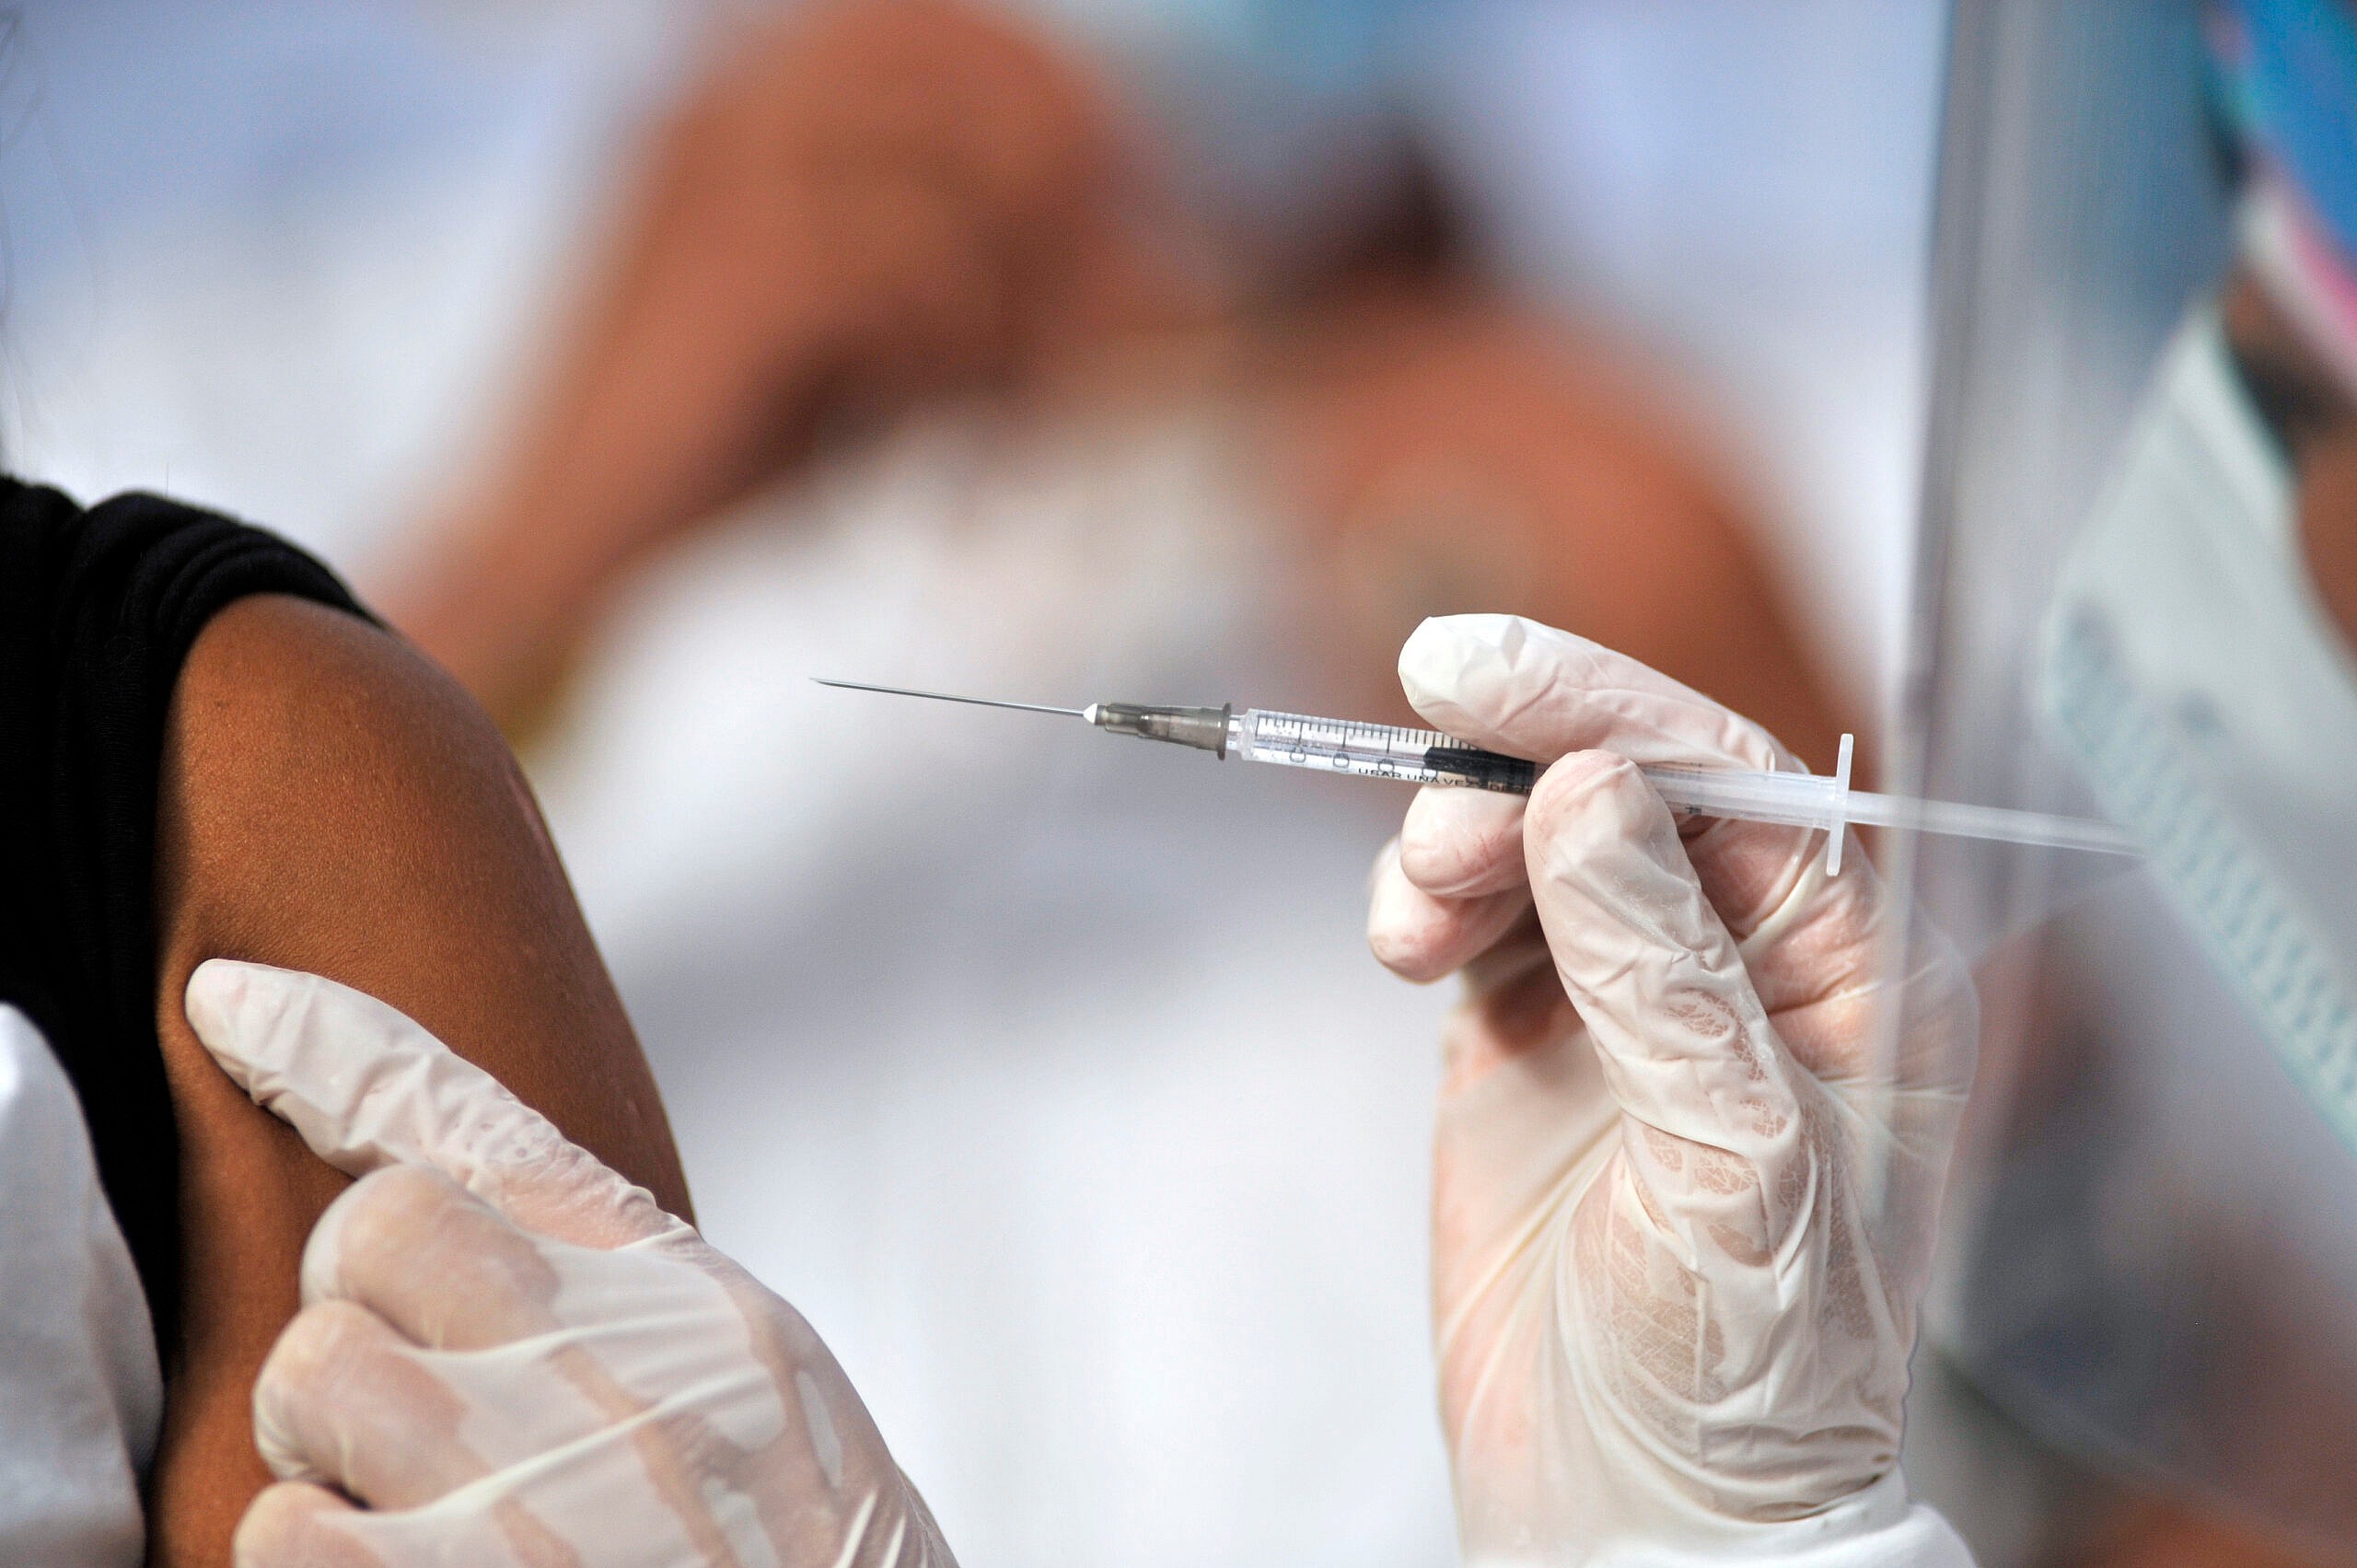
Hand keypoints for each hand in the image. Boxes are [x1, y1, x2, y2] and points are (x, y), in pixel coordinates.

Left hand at [184, 959, 950, 1567]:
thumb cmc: (806, 1562)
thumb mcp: (763, 1399)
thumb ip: (632, 1303)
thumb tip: (472, 1234)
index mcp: (693, 1307)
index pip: (490, 1130)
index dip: (338, 1046)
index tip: (231, 1001)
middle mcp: (609, 1372)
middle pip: (373, 1230)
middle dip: (359, 1306)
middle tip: (406, 1403)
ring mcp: (522, 1494)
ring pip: (309, 1375)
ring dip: (329, 1455)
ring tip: (416, 1518)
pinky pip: (281, 1537)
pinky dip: (319, 1564)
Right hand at [397, 0, 1197, 725]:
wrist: (585, 533)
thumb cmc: (751, 430)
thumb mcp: (904, 327)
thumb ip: (1012, 274)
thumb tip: (1181, 279)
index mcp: (768, 68)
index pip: (969, 28)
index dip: (1080, 106)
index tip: (1147, 209)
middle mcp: (739, 79)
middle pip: (983, 76)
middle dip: (1070, 199)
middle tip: (1112, 321)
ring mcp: (723, 153)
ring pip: (960, 168)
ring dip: (1017, 290)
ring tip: (1002, 394)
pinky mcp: (725, 252)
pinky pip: (908, 261)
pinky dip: (948, 344)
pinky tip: (926, 412)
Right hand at [1366, 616, 1975, 1562]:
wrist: (1633, 1517)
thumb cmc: (1739, 1375)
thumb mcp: (1727, 1164)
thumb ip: (1661, 972)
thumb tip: (1591, 792)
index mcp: (1848, 978)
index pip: (1736, 789)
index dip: (1612, 708)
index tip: (1486, 670)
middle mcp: (1737, 968)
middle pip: (1627, 787)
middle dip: (1523, 745)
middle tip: (1426, 707)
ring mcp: (1622, 999)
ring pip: (1533, 839)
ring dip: (1459, 832)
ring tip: (1420, 901)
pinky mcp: (1526, 1042)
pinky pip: (1473, 917)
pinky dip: (1422, 901)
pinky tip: (1404, 940)